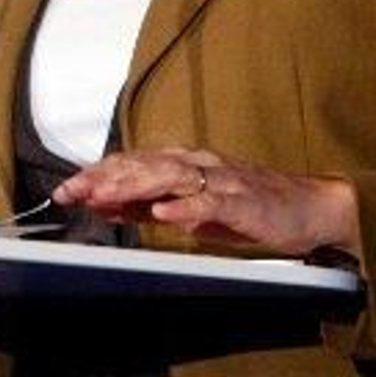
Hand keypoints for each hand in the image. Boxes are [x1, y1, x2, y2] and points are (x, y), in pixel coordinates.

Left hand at [51, 146, 360, 259]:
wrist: (309, 209)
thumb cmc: (249, 208)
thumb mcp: (189, 210)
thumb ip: (148, 205)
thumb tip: (103, 205)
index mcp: (183, 164)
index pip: (132, 163)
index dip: (97, 174)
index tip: (66, 189)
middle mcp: (198, 164)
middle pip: (143, 164)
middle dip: (105, 177)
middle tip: (74, 191)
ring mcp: (221, 179)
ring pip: (170, 175)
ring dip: (134, 185)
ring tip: (106, 197)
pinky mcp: (244, 200)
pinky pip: (211, 202)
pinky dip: (186, 207)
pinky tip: (165, 214)